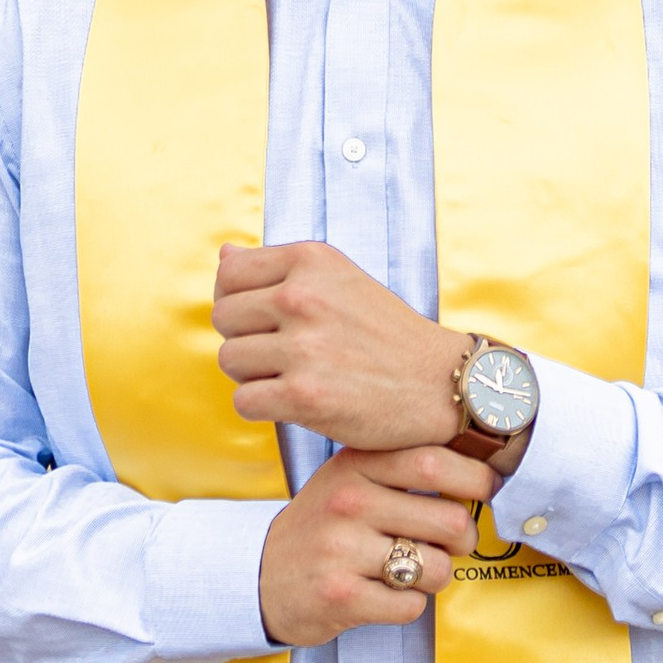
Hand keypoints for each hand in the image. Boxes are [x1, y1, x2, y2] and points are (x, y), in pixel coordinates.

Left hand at [215, 240, 467, 452]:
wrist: (438, 384)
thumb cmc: (386, 333)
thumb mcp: (339, 279)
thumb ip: (280, 268)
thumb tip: (224, 256)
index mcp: (310, 260)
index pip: (229, 276)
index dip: (239, 302)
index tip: (266, 321)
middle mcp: (303, 296)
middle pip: (223, 318)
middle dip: (245, 339)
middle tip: (282, 354)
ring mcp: (303, 347)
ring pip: (229, 360)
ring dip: (253, 376)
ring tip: (292, 376)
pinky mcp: (304, 396)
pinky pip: (243, 401)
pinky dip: (262, 407)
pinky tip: (293, 402)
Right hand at [259, 443, 499, 648]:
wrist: (260, 575)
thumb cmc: (325, 526)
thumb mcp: (352, 479)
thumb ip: (403, 466)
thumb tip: (482, 466)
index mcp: (355, 466)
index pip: (433, 463)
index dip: (476, 479)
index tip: (486, 490)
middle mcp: (348, 502)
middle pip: (449, 520)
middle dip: (463, 539)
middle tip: (451, 544)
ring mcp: (342, 550)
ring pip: (437, 568)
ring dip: (437, 576)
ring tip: (411, 571)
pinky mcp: (340, 596)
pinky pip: (412, 605)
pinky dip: (409, 605)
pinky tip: (385, 594)